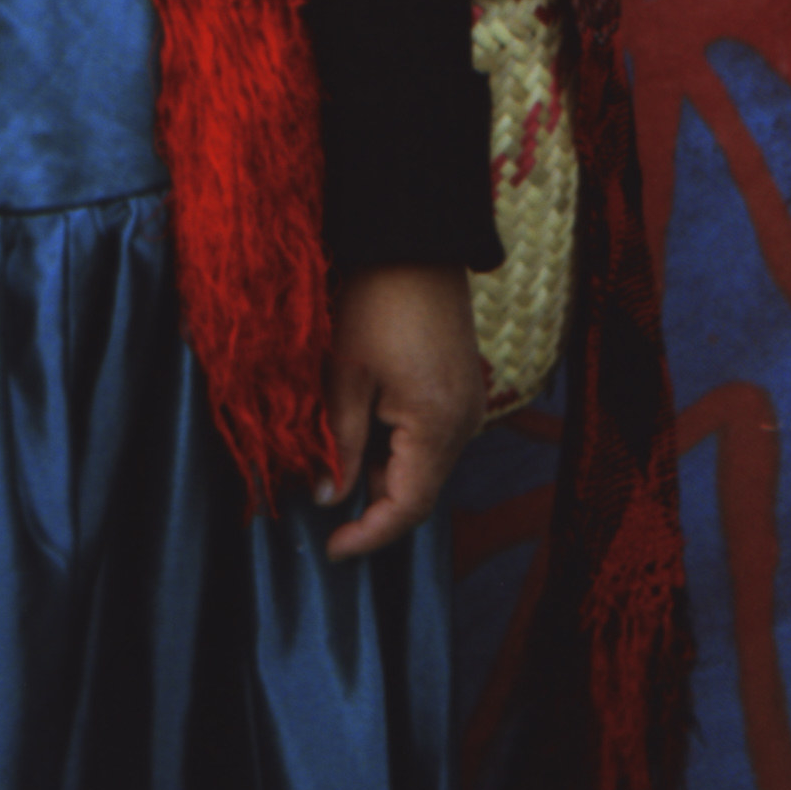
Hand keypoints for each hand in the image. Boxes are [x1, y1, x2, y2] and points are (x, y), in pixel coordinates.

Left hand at [318, 264, 484, 560]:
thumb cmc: (375, 301)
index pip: (407, 506)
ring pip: (423, 464)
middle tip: (322, 492)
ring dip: (382, 469)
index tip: (331, 548)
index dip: (368, 534)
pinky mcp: (462, 388)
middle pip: (419, 489)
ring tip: (336, 450)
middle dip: (372, 500)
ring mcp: (468, 405)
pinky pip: (431, 437)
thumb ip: (340, 442)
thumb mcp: (346, 374)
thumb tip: (328, 497)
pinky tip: (363, 422)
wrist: (413, 241)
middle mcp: (464, 423)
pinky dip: (397, 444)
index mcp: (437, 425)